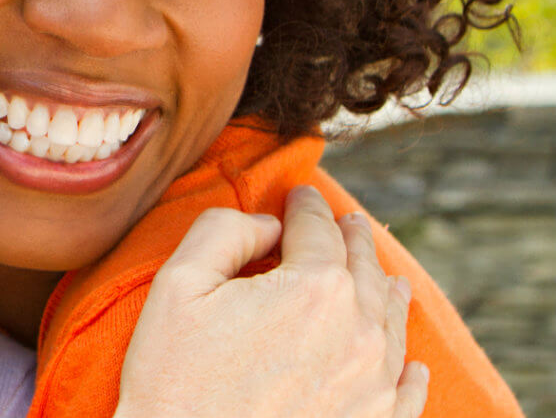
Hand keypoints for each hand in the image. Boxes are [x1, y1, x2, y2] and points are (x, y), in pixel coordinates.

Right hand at [115, 186, 426, 417]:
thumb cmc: (175, 380)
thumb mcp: (177, 286)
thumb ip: (223, 232)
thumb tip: (266, 224)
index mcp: (314, 288)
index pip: (317, 228)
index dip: (306, 205)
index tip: (300, 194)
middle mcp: (358, 331)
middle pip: (363, 269)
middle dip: (351, 239)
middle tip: (346, 222)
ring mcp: (374, 384)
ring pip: (391, 322)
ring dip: (385, 290)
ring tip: (385, 276)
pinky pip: (405, 387)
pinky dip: (406, 367)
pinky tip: (407, 361)